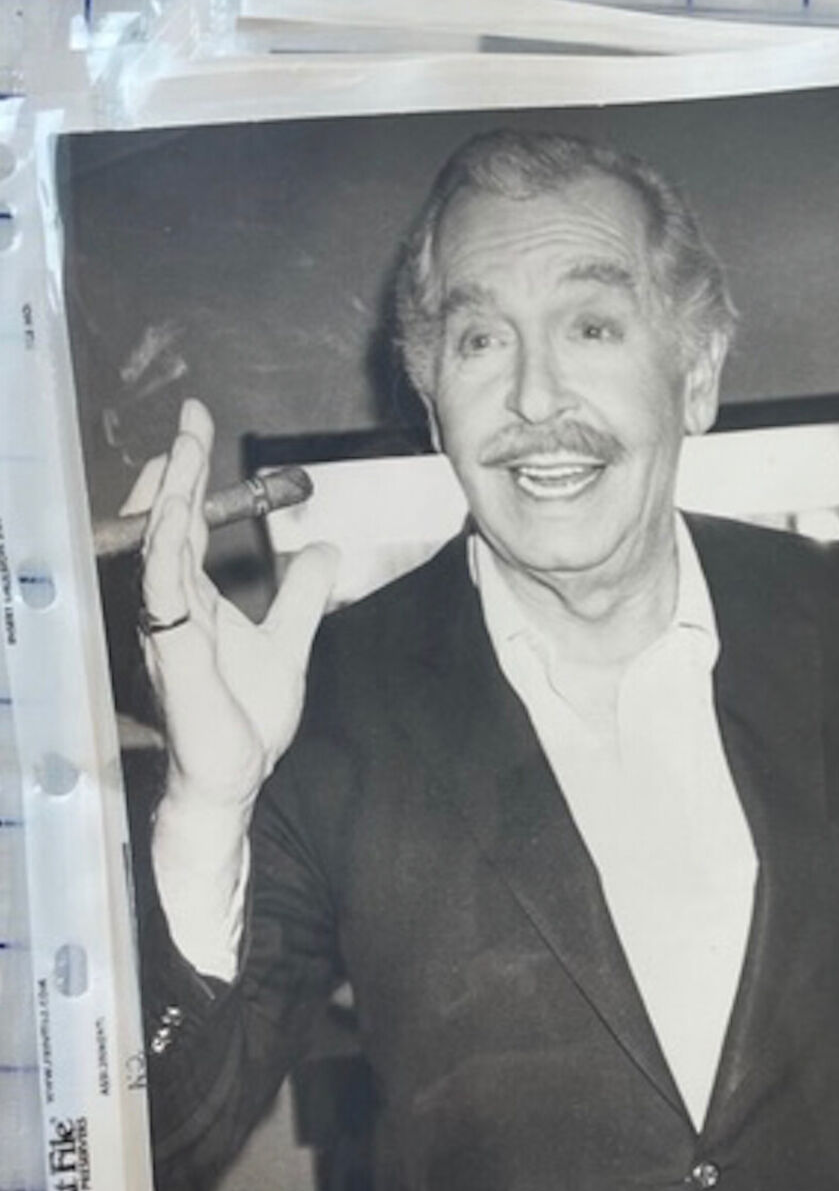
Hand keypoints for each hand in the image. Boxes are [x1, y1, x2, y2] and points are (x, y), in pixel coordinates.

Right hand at [130, 399, 335, 816]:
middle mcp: (173, 605)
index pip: (184, 524)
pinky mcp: (173, 648)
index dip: (188, 477)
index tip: (197, 428)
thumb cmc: (247, 721)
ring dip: (172, 492)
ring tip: (182, 444)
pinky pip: (163, 590)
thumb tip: (326, 551)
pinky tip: (173, 516)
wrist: (235, 775)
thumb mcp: (288, 643)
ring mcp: (168, 624)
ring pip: (161, 544)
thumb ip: (302, 597)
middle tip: (190, 415)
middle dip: (177, 466)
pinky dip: (166, 551)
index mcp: (195, 600)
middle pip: (167, 521)